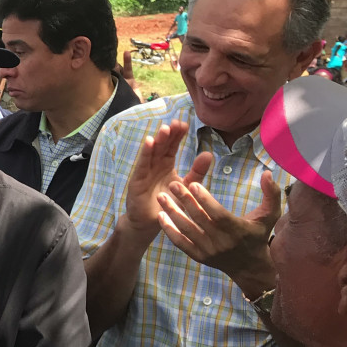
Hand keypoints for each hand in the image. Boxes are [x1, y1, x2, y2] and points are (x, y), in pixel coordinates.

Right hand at [120, 120, 210, 238]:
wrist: (150, 224)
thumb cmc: (167, 205)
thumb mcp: (186, 187)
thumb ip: (197, 172)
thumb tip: (209, 154)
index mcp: (166, 165)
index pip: (172, 147)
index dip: (177, 136)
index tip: (185, 125)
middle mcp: (154, 166)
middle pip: (162, 147)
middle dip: (168, 135)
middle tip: (176, 123)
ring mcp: (144, 172)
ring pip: (152, 153)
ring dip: (157, 140)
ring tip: (165, 128)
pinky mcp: (137, 181)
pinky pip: (142, 165)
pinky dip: (145, 153)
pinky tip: (149, 142)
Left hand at [158, 169, 279, 291]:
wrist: (249, 267)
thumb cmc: (259, 235)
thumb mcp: (270, 215)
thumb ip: (271, 193)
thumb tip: (266, 171)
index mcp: (238, 231)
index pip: (218, 215)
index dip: (206, 200)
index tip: (194, 184)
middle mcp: (222, 242)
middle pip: (199, 220)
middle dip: (185, 200)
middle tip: (173, 184)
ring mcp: (209, 251)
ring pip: (186, 230)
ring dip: (172, 213)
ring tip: (161, 196)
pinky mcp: (198, 257)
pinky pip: (180, 243)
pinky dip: (169, 230)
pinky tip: (160, 215)